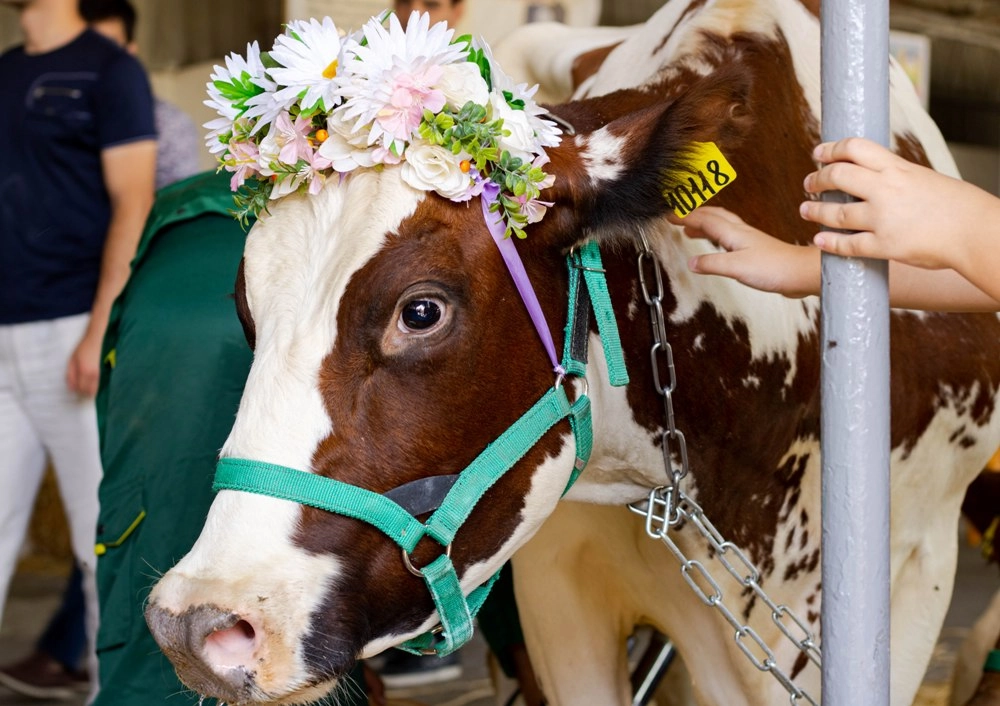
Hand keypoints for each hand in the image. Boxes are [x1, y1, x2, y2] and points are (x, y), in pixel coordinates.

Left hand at [66, 324, 104, 397]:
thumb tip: (70, 388)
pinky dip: (102, 384)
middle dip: (86, 391)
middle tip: (84, 385)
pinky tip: (99, 379)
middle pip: (91, 392)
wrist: (101, 337)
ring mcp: (106, 373)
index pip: (81, 389)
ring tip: (91, 382)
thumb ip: (70, 374)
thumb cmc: (86, 346)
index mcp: (85, 371)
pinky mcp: (112, 371)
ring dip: (95, 389)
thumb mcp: (72, 359)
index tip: (77, 387)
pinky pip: (107, 383)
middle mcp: (96, 374)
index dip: (78, 390)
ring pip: (100, 389)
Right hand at [678, 207, 820, 297]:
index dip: (685, 217)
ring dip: (704, 224)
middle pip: (713, 216)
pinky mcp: (754, 250)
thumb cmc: (774, 268)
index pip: (704, 220)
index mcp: (733, 233)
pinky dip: (716, 235)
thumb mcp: (736, 267)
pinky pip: (728, 236)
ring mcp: (748, 240)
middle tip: (678, 217)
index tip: (670, 215)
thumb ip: (712, 263)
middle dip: (693, 215)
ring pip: (721, 225)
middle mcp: (740, 232)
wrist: (800, 272)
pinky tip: (718, 245)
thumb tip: (692, 262)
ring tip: (691, 230)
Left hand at [800, 137, 991, 271]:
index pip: (855, 148)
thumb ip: (898, 178)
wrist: (976, 232)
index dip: (831, 149)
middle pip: (837, 175)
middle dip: (817, 178)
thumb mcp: (925, 178)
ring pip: (835, 212)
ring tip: (805, 210)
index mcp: (898, 169)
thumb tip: (878, 177)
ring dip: (815, 210)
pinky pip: (848, 245)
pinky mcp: (884, 245)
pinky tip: (819, 241)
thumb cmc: (958, 206)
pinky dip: (829, 243)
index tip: (818, 153)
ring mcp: (882, 218)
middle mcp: (886, 190)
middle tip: (808, 183)